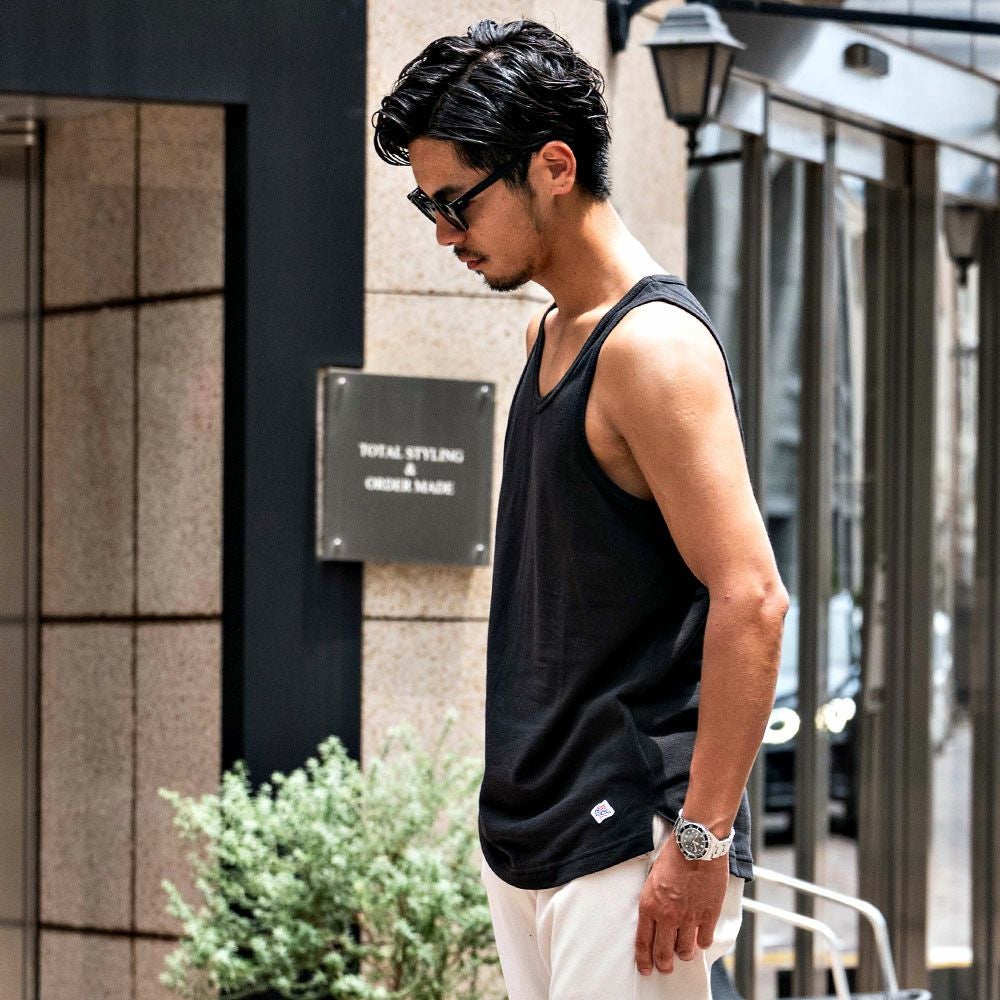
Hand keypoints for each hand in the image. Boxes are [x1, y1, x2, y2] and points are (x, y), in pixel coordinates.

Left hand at [634, 837, 728, 974]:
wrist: (696, 844)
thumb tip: (656, 916)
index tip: (646, 968)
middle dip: (664, 964)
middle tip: (666, 967)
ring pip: (685, 951)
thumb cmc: (674, 855)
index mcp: (649, 905)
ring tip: (684, 951)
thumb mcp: (653, 877)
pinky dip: (702, 942)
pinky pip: (704, 940)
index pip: (644, 942)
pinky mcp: (708, 915)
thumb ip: (654, 900)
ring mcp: (689, 918)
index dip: (644, 960)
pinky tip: (700, 937)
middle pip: (664, 953)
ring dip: (684, 954)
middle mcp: (667, 916)